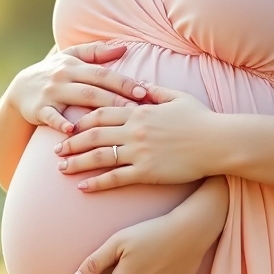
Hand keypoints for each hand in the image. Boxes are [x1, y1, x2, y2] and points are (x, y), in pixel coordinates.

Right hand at [5, 41, 149, 134]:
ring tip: (118, 120)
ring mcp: (51, 92)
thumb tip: (124, 47)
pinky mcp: (39, 109)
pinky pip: (51, 116)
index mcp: (74, 64)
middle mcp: (64, 76)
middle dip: (118, 96)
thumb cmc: (52, 73)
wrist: (18, 90)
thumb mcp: (70, 57)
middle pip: (95, 86)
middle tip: (140, 108)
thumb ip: (96, 52)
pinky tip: (71, 130)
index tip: (145, 91)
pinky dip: (60, 122)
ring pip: (78, 98)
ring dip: (98, 109)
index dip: (124, 82)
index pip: (104, 73)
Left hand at [54, 82, 220, 190]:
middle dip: (72, 142)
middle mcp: (135, 130)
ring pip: (99, 156)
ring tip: (61, 168)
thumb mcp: (177, 97)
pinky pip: (116, 178)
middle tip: (55, 150)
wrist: (218, 141)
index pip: (102, 112)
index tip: (69, 126)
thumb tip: (138, 86)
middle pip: (94, 134)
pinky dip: (97, 183)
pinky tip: (83, 187)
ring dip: (77, 162)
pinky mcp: (147, 171)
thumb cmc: (202, 119)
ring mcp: (139, 151)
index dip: (82, 120)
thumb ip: (155, 91)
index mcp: (140, 111)